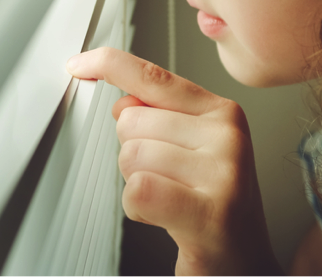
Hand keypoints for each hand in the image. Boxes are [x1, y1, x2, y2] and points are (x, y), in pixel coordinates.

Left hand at [66, 47, 283, 276]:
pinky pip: (139, 190)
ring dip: (137, 184)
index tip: (78, 65)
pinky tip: (165, 218)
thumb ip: (159, 117)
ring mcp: (224, 171)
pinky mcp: (211, 212)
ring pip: (131, 155)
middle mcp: (227, 134)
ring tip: (171, 200)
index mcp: (221, 112)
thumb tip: (122, 100)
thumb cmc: (212, 207)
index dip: (110, 64)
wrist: (243, 263)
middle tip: (168, 181)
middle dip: (133, 155)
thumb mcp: (192, 151)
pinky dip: (139, 208)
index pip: (154, 76)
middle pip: (131, 120)